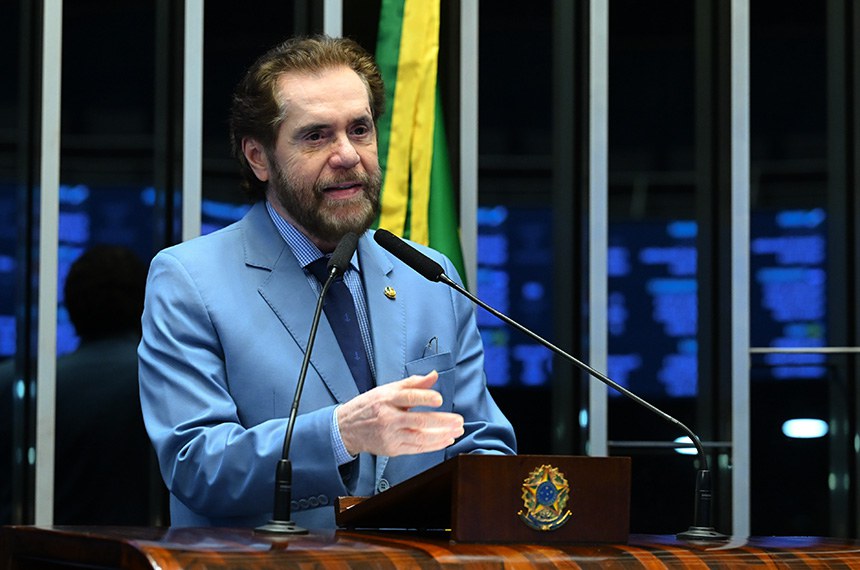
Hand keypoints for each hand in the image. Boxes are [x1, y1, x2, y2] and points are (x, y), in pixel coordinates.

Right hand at [336, 370, 464, 456]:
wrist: (347, 428)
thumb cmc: (370, 406)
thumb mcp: (388, 389)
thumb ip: (413, 383)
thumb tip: (434, 375)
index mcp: (387, 398)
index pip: (408, 397)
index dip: (425, 397)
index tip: (440, 399)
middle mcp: (388, 417)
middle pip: (418, 420)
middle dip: (442, 421)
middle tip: (458, 420)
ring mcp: (390, 435)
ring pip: (420, 437)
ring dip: (442, 435)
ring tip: (456, 431)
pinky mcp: (392, 449)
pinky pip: (416, 448)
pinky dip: (433, 445)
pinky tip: (445, 440)